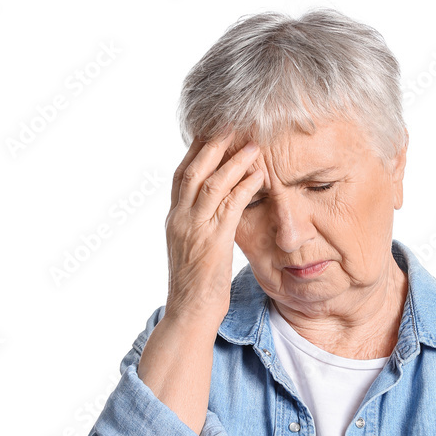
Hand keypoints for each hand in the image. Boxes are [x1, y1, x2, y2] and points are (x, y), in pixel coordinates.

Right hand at [164, 131, 263, 323]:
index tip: (211, 129)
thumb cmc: (197, 284)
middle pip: (192, 170)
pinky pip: (230, 207)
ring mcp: (194, 230)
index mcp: (174, 218)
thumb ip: (202, 224)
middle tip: (230, 123)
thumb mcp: (194, 247)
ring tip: (253, 144)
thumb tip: (216, 206)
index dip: (196, 149)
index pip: (182, 175)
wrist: (189, 313)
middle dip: (212, 144)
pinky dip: (245, 188)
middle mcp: (180, 219)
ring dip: (233, 161)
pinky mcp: (212, 243)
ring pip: (211, 184)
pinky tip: (260, 176)